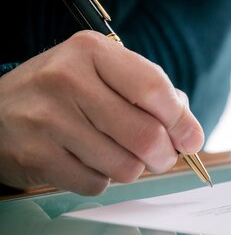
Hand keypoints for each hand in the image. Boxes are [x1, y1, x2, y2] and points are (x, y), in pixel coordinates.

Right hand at [0, 31, 204, 194]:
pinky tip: (85, 161)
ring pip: (125, 166)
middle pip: (145, 135)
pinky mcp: (35, 156)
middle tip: (161, 158)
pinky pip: (95, 184)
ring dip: (131, 168)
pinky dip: (100, 179)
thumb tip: (190, 133)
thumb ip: (150, 94)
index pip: (154, 88)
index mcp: (90, 50)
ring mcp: (47, 119)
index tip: (191, 139)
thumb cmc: (65, 93)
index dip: (182, 121)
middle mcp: (66, 79)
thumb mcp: (103, 74)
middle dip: (164, 155)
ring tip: (115, 154)